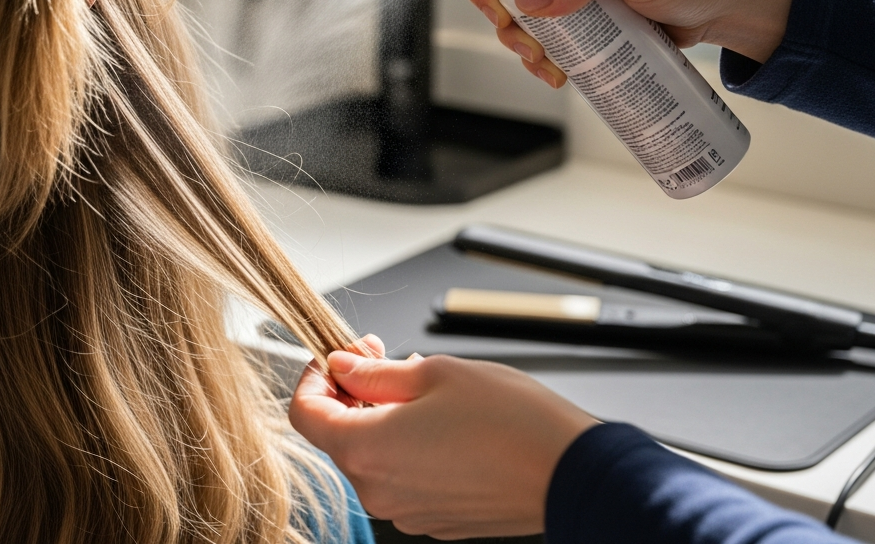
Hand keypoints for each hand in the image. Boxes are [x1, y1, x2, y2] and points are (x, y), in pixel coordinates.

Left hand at [289, 340, 596, 539]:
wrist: (570, 473)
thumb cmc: (510, 421)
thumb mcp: (434, 372)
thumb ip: (375, 372)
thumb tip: (342, 364)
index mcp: (366, 449)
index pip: (304, 413)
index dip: (315, 376)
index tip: (341, 354)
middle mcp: (377, 490)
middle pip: (339, 435)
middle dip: (353, 393)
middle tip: (385, 357)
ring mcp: (406, 511)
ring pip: (373, 457)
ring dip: (383, 419)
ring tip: (425, 390)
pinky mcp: (435, 520)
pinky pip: (403, 478)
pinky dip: (409, 448)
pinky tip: (445, 425)